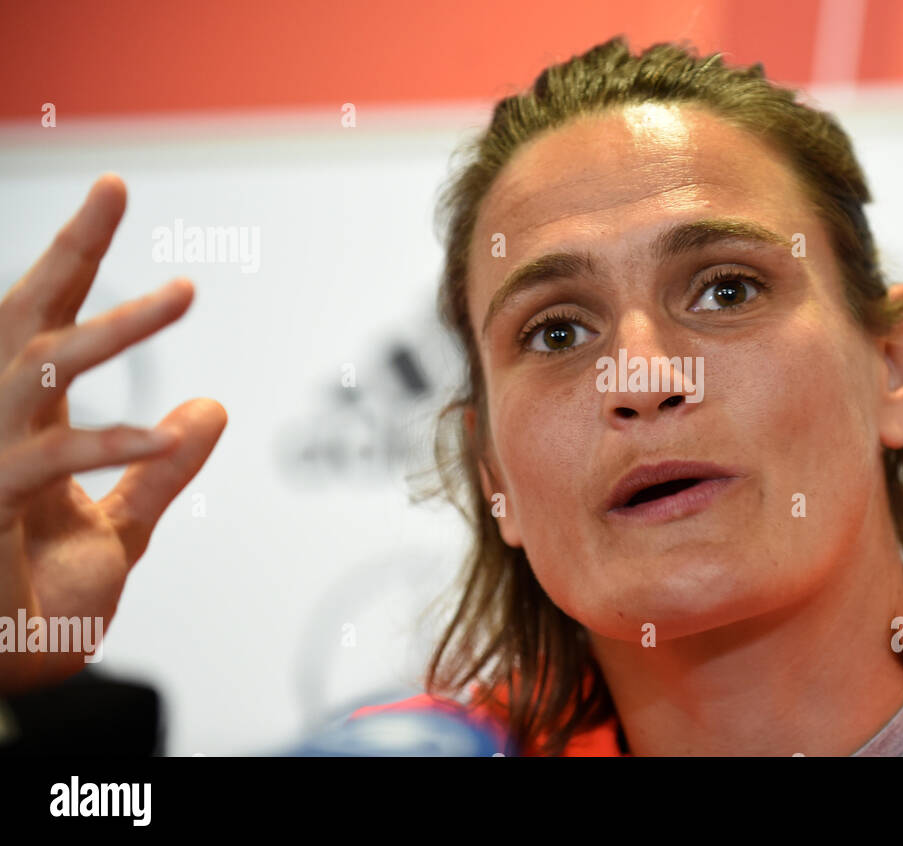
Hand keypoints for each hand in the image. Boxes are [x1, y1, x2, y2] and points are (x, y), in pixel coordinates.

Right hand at [0, 173, 226, 694]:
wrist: (4, 666)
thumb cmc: (38, 595)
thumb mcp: (119, 527)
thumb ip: (163, 469)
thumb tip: (213, 404)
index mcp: (27, 419)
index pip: (53, 320)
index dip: (78, 255)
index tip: (112, 189)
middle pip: (31, 320)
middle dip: (70, 252)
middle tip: (114, 188)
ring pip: (41, 372)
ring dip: (113, 331)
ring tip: (182, 292)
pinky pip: (51, 462)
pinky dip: (114, 446)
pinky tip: (169, 430)